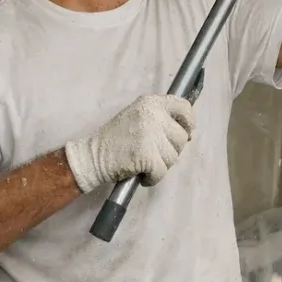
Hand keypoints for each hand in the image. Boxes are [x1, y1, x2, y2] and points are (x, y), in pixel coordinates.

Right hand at [64, 95, 195, 192]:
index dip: (189, 122)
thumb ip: (160, 117)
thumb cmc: (116, 138)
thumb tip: (188, 131)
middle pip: (182, 137)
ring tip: (143, 162)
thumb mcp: (138, 115)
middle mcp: (153, 115)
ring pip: (174, 156)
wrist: (92, 156)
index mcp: (152, 103)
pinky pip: (162, 172)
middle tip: (153, 154)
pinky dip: (153, 178)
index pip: (184, 107)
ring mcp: (151, 135)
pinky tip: (142, 174)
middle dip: (171, 150)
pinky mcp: (147, 155)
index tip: (187, 133)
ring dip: (161, 165)